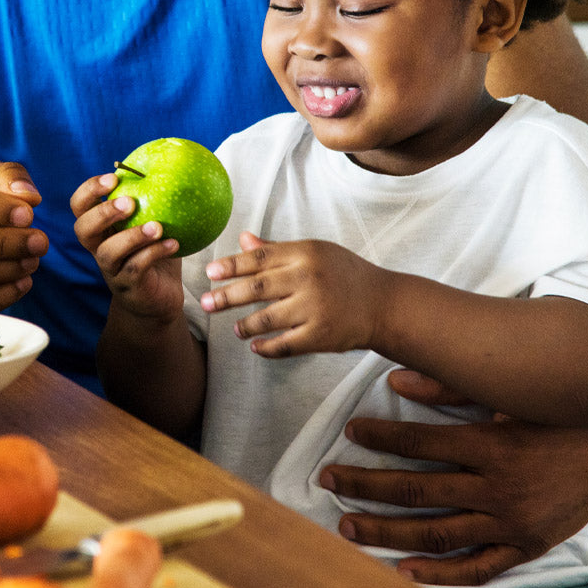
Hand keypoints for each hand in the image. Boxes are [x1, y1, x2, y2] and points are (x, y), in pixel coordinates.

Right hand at [71, 172, 182, 321]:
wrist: (159, 299)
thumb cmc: (156, 254)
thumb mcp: (154, 223)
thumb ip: (155, 200)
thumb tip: (173, 162)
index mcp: (101, 228)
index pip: (80, 206)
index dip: (89, 190)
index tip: (113, 177)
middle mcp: (99, 248)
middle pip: (83, 229)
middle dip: (103, 213)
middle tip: (129, 201)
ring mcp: (111, 270)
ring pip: (108, 252)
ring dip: (132, 236)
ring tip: (157, 227)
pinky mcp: (128, 288)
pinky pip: (136, 269)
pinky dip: (154, 254)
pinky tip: (174, 244)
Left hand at [201, 233, 378, 355]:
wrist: (383, 303)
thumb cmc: (344, 274)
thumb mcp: (314, 252)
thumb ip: (277, 249)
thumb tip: (243, 239)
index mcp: (305, 253)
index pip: (259, 257)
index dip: (231, 265)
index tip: (210, 272)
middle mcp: (308, 278)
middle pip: (257, 287)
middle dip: (226, 296)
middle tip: (205, 303)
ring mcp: (315, 308)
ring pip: (267, 319)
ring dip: (245, 325)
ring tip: (235, 329)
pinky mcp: (321, 335)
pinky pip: (285, 345)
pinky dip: (267, 348)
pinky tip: (255, 347)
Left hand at [320, 368, 587, 586]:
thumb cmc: (556, 410)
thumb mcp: (507, 391)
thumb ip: (451, 384)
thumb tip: (397, 377)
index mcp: (492, 444)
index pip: (420, 442)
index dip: (381, 435)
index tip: (350, 430)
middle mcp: (499, 488)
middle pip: (417, 491)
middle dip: (365, 486)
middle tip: (328, 479)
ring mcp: (513, 523)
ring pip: (436, 534)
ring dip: (387, 532)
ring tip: (347, 526)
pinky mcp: (527, 545)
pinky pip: (479, 568)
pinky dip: (442, 575)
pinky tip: (404, 571)